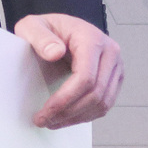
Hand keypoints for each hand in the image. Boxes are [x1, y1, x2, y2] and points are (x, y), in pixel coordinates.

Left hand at [15, 12, 123, 127]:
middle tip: (45, 121)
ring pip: (102, 102)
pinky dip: (86, 115)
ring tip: (54, 121)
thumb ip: (40, 37)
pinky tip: (67, 116)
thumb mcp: (32, 27)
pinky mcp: (114, 77)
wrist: (61, 29)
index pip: (85, 77)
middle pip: (95, 93)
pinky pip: (105, 104)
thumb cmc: (48, 29)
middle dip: (68, 112)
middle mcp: (110, 52)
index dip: (65, 100)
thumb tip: (55, 52)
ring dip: (77, 117)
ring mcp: (115, 65)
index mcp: (92, 38)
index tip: (45, 112)